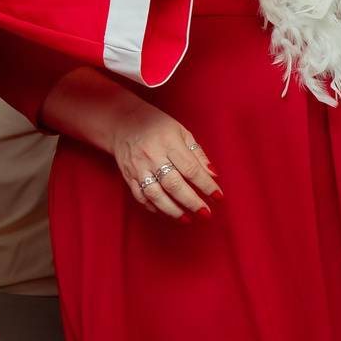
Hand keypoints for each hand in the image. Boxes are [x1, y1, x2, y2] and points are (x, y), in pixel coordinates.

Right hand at [108, 100, 219, 219]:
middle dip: (192, 202)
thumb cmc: (157, 126)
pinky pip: (142, 198)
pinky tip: (170, 213)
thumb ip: (197, 154)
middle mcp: (152, 155)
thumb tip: (212, 176)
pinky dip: (157, 209)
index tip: (218, 197)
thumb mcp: (181, 132)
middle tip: (206, 213)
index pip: (191, 169)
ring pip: (156, 195)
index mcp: (168, 141)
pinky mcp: (128, 177)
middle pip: (174, 185)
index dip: (206, 185)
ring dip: (174, 210)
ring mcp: (138, 168)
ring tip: (189, 218)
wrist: (123, 123)